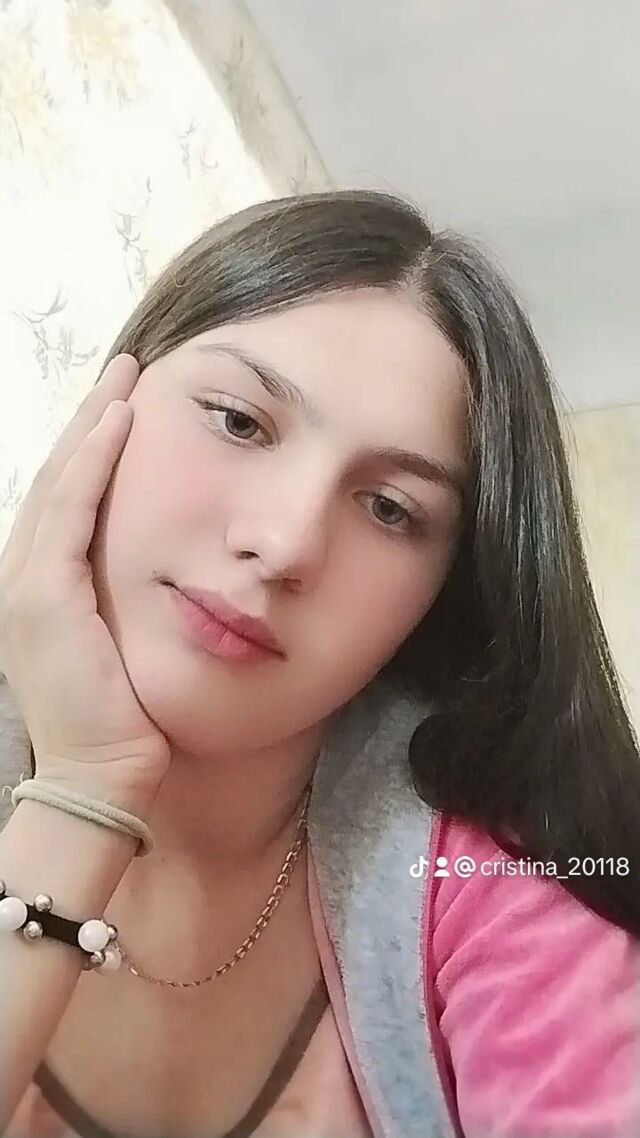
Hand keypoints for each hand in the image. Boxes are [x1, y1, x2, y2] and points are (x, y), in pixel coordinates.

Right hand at [0, 355, 170, 802]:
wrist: (104, 775)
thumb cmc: (126, 715)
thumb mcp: (125, 643)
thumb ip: (130, 598)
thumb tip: (174, 564)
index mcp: (45, 584)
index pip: (69, 498)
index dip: (94, 447)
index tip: (128, 405)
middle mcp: (25, 574)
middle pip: (58, 477)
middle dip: (91, 419)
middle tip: (126, 370)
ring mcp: (27, 583)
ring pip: (59, 482)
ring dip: (91, 425)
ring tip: (123, 378)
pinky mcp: (44, 596)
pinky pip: (70, 511)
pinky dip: (91, 463)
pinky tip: (117, 423)